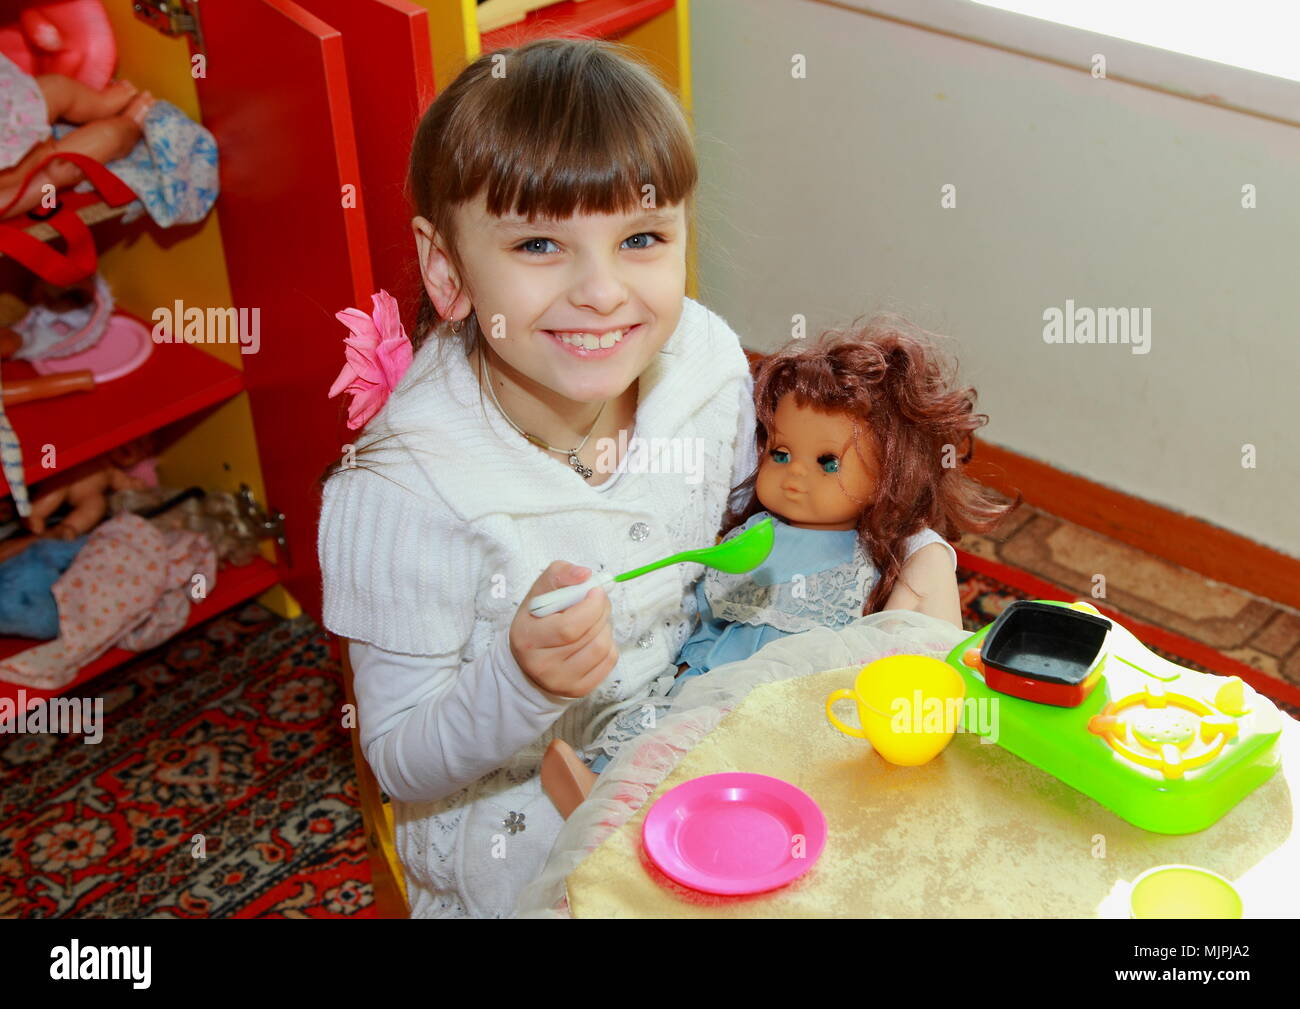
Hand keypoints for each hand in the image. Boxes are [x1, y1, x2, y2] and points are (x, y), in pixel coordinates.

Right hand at [510, 562, 618, 698]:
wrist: (529, 660)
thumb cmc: (537, 621)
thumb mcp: (540, 592)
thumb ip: (560, 574)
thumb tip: (585, 575)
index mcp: (528, 639)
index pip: (569, 626)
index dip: (591, 606)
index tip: (596, 591)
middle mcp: (542, 665)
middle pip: (590, 636)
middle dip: (601, 611)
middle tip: (597, 601)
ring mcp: (561, 681)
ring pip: (602, 648)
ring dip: (605, 627)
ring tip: (594, 620)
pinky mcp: (579, 690)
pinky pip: (609, 662)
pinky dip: (609, 644)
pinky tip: (595, 638)